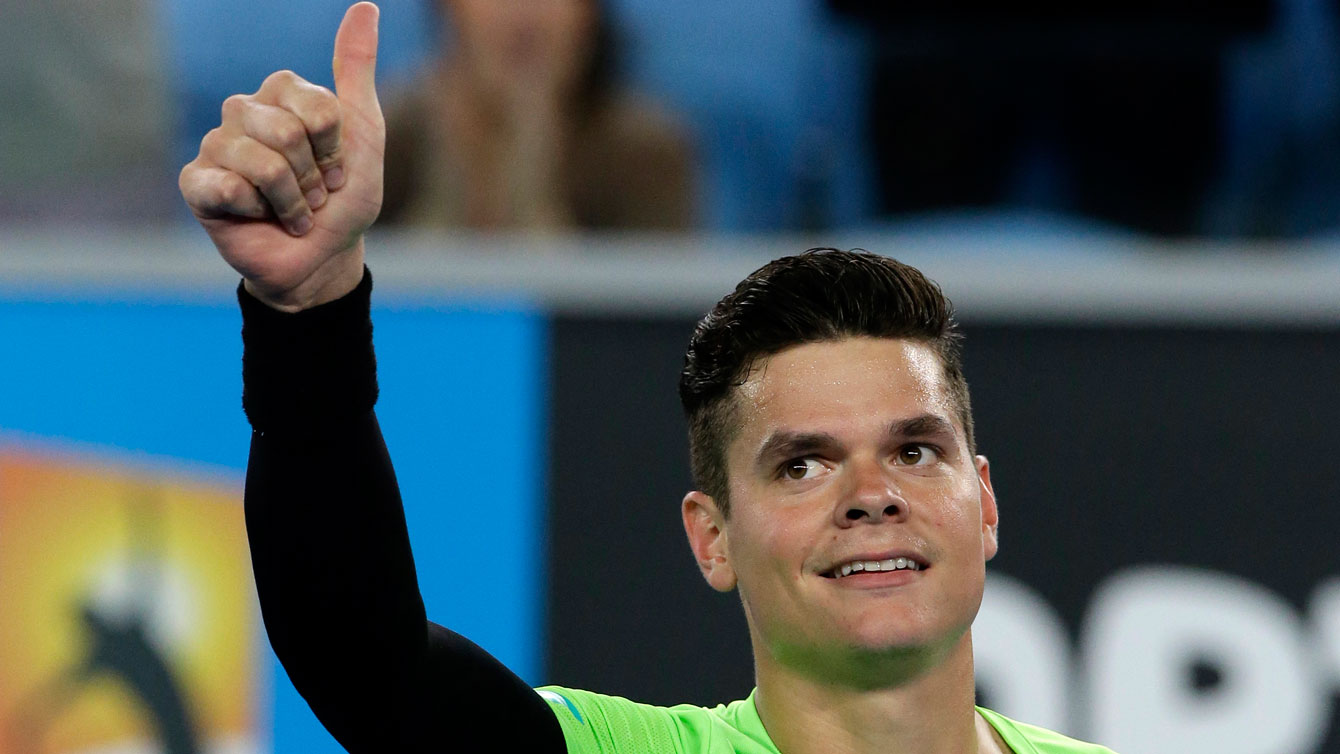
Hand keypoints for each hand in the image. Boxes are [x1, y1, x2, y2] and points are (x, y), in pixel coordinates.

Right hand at [179, 2, 383, 310]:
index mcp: (281, 93)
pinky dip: (256, 211)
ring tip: (292, 210)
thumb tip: (365, 6)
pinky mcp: (196, 183)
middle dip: (314, 178)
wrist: (322, 257)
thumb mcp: (364, 133)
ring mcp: (216, 145)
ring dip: (291, 201)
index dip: (335, 149)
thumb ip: (356, 71)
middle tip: (314, 194)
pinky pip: (226, 187)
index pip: (316, 109)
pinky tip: (256, 216)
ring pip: (261, 164)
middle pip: (287, 134)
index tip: (336, 168)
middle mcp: (243, 110)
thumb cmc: (343, 197)